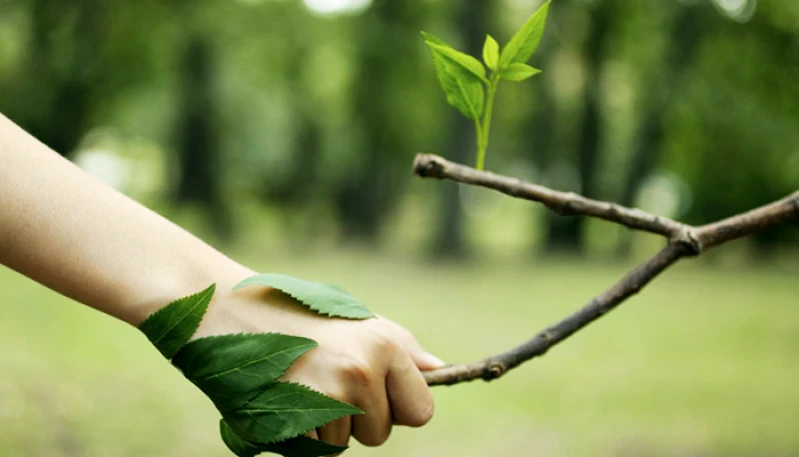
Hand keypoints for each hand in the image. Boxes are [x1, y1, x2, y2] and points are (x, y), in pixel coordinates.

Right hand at [193, 279, 445, 449]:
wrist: (227, 309)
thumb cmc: (294, 312)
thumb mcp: (353, 319)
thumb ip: (398, 348)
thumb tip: (439, 370)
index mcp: (384, 345)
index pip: (422, 411)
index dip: (397, 408)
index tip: (375, 394)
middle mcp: (362, 371)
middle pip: (380, 433)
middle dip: (357, 418)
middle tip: (325, 380)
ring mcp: (328, 397)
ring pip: (344, 443)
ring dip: (324, 425)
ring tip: (299, 383)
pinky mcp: (294, 420)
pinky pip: (313, 450)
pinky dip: (298, 434)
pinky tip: (283, 397)